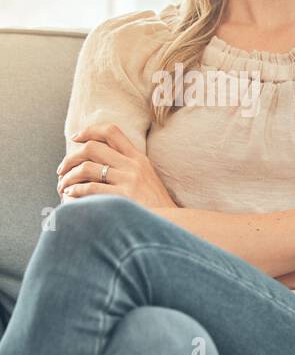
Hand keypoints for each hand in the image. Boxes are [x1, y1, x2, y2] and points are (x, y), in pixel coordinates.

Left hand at [57, 124, 176, 209]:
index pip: (111, 131)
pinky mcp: (124, 197)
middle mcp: (133, 165)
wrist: (172, 223)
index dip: (89, 131)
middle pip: (92, 148)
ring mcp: (129, 180)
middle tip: (62, 169)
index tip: (76, 138)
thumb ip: (127, 166)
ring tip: (63, 186)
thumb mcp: (146, 178)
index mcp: (138, 158)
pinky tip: (70, 195)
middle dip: (70, 157)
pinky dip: (75, 191)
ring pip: (87, 168)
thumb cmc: (155, 204)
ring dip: (69, 176)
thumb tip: (96, 161)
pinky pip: (91, 188)